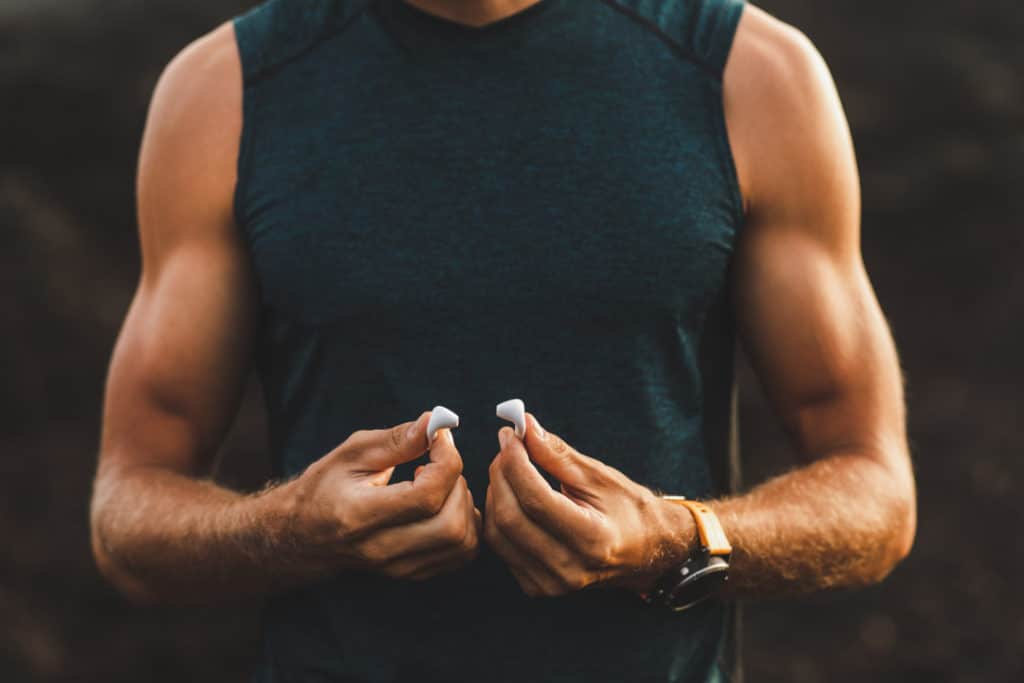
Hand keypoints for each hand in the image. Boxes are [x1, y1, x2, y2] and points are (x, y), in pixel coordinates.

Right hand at [290, 411, 480, 580]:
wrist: (302, 536)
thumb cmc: (325, 487)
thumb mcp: (351, 453)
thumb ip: (397, 439)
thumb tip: (435, 423)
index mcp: (359, 515)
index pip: (426, 497)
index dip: (447, 462)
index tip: (439, 439)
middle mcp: (380, 549)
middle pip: (450, 525)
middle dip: (458, 485)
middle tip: (439, 464)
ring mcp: (397, 568)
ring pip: (461, 543)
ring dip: (464, 505)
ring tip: (439, 484)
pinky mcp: (412, 574)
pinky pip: (460, 554)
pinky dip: (466, 525)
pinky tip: (445, 505)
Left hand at [484, 414, 695, 596]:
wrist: (642, 551)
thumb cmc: (626, 509)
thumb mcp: (598, 476)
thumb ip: (557, 454)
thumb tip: (525, 427)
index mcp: (593, 540)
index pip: (536, 499)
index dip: (515, 463)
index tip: (511, 435)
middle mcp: (569, 568)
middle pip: (510, 517)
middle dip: (501, 474)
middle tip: (508, 447)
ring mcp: (551, 584)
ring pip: (498, 533)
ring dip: (496, 492)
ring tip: (510, 468)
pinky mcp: (536, 587)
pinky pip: (500, 547)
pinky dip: (498, 515)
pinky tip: (511, 495)